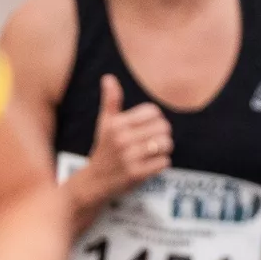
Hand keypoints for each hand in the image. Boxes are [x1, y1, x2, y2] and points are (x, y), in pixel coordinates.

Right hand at [81, 74, 172, 198]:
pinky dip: (161, 164)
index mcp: (116, 124)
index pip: (153, 112)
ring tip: (153, 152)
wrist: (94, 182)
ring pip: (166, 144)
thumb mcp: (104, 124)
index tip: (148, 127)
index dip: (156, 119)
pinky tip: (150, 165)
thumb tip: (108, 77)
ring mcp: (129, 157)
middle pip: (163, 127)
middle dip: (162, 135)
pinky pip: (164, 162)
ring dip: (164, 149)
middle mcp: (122, 139)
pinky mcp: (137, 174)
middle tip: (153, 141)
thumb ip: (111, 101)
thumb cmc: (103, 149)